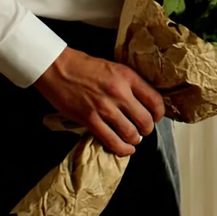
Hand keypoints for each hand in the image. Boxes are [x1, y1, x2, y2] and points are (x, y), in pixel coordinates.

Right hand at [34, 47, 164, 155]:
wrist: (57, 67)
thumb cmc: (84, 66)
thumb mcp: (114, 67)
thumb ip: (129, 83)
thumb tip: (143, 101)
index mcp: (127, 77)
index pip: (154, 100)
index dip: (159, 113)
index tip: (156, 117)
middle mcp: (119, 92)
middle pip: (145, 120)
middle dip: (147, 129)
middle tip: (144, 130)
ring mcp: (104, 108)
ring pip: (130, 133)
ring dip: (135, 140)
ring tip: (134, 139)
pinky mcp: (89, 120)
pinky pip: (111, 140)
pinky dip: (121, 149)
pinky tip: (125, 149)